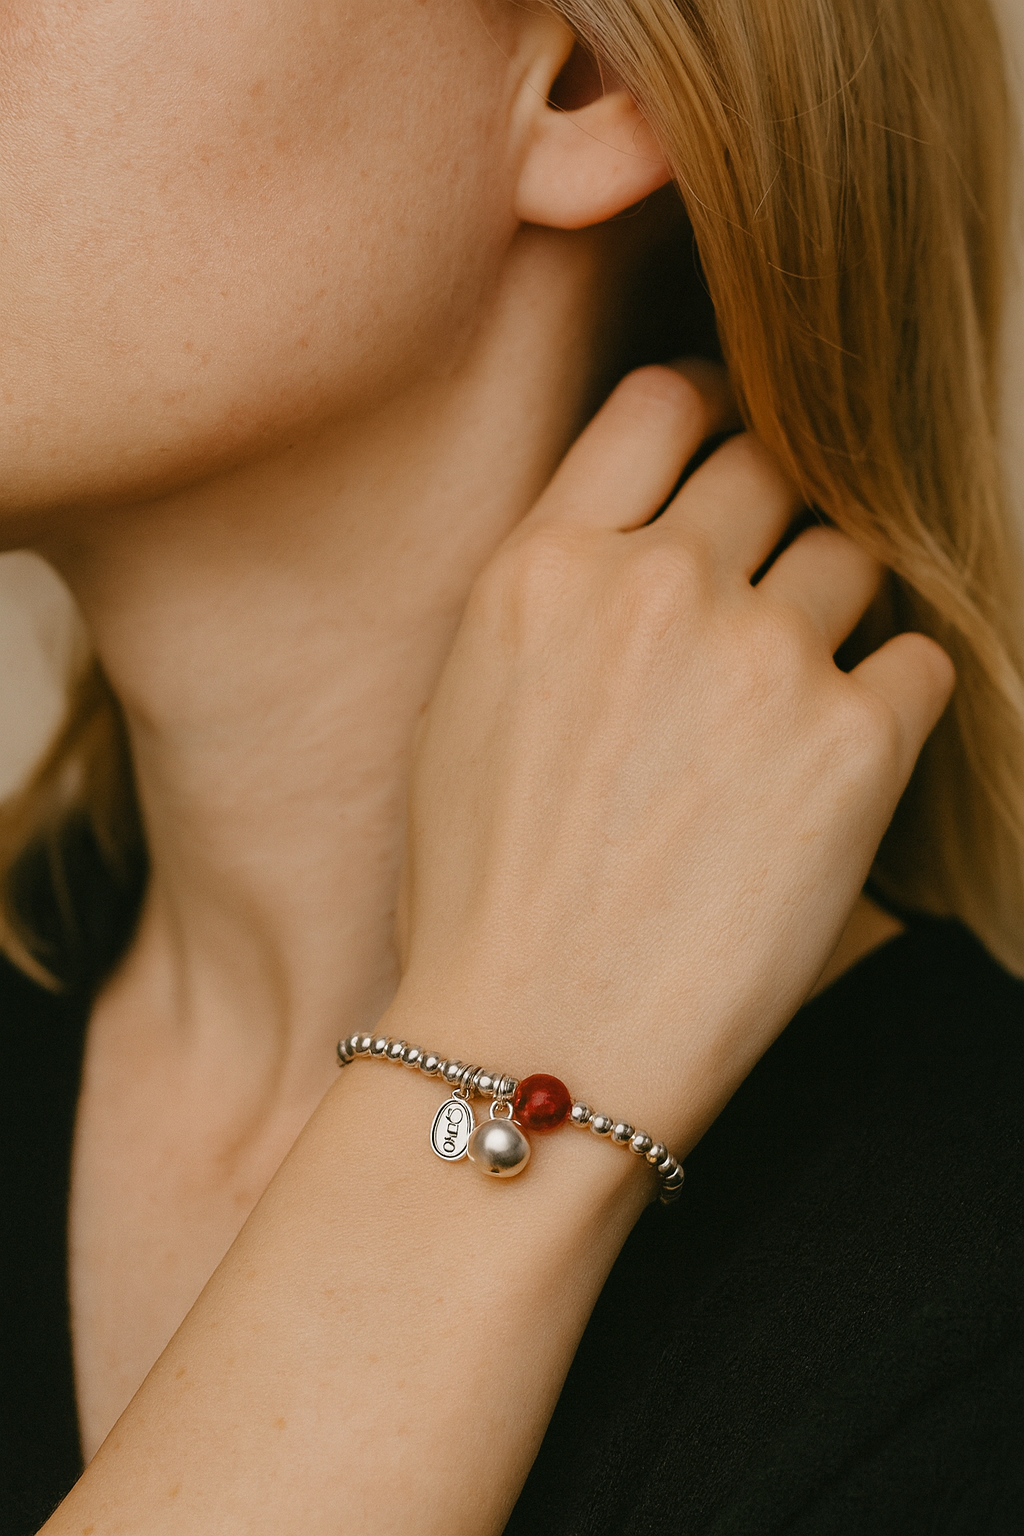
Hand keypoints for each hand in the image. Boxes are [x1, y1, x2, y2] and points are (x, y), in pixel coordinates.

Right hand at [397, 363, 953, 1146]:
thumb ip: (559, 589)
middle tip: (775, 588)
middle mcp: (658, 585)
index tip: (740, 441)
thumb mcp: (468, 700)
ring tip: (795, 706)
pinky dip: (894, 699)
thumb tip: (654, 533)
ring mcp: (762, 658)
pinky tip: (841, 767)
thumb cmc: (486, 888)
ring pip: (855, 558)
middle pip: (775, 466)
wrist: (542, 1037)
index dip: (718, 405)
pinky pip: (920, 662)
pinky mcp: (855, 744)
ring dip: (838, 611)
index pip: (664, 402)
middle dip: (783, 512)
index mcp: (547, 565)